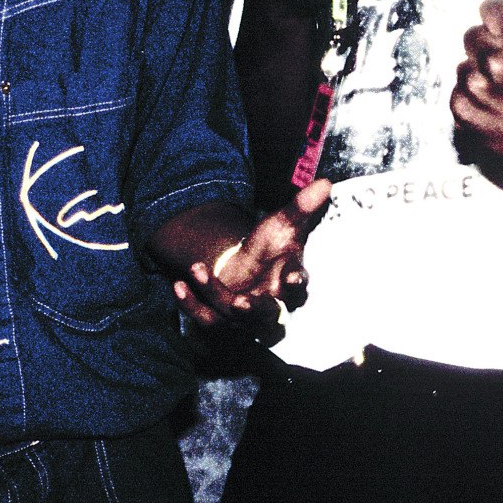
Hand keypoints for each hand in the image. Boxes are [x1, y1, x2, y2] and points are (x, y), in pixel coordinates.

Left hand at [172, 177, 330, 342]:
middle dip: (255, 309)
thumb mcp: (283, 224)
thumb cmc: (269, 249)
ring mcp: (242, 317)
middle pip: (265, 315)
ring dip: (214, 297)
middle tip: (243, 302)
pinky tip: (178, 285)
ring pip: (230, 317)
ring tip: (198, 271)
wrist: (244, 268)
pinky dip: (189, 304)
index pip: (297, 289)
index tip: (292, 278)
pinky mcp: (218, 318)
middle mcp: (268, 307)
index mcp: (288, 284)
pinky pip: (203, 318)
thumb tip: (325, 183)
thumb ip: (301, 207)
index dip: (295, 284)